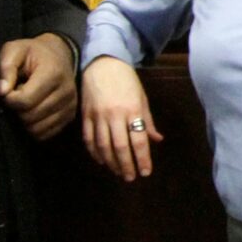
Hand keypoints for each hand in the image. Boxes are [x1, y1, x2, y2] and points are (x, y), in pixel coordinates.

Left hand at [0, 32, 76, 139]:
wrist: (59, 55)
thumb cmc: (32, 53)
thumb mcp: (15, 50)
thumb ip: (6, 67)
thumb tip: (2, 91)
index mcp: (53, 74)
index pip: (25, 101)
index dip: (8, 100)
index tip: (6, 91)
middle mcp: (66, 92)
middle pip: (30, 117)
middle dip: (15, 111)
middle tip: (15, 98)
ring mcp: (70, 106)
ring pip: (38, 128)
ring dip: (24, 121)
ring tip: (24, 104)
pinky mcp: (70, 117)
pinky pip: (46, 134)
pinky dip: (34, 128)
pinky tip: (32, 112)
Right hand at [80, 56, 159, 180]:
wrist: (103, 63)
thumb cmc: (127, 81)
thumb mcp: (142, 98)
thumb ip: (147, 121)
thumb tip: (157, 140)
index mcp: (133, 111)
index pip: (138, 141)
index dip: (142, 159)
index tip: (145, 172)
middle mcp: (115, 115)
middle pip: (120, 147)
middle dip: (126, 165)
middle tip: (130, 178)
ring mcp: (97, 115)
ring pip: (103, 146)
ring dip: (111, 162)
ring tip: (118, 172)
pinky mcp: (85, 115)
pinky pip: (88, 138)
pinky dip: (94, 152)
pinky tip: (101, 160)